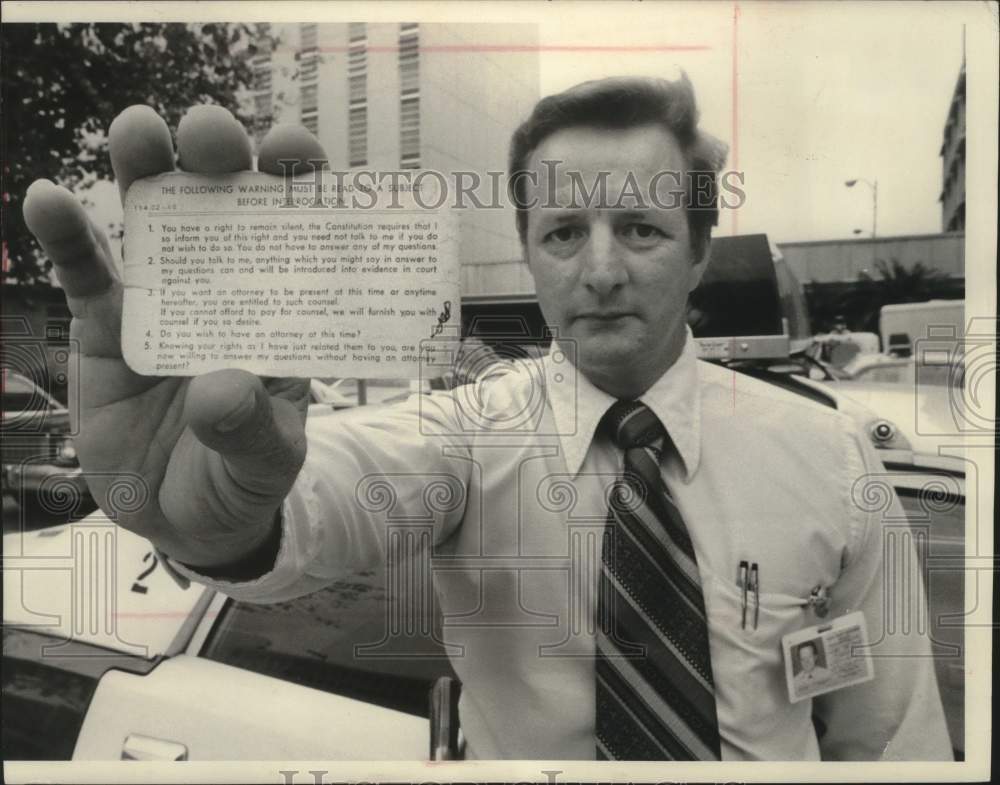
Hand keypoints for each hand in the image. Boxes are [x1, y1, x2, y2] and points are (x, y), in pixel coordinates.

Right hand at [23, 105, 327, 568]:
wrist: (182, 517)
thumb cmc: (242, 478)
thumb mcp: (266, 463)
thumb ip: (253, 431)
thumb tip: (222, 390)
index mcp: (284, 310)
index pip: (301, 231)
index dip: (300, 184)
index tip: (293, 152)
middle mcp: (227, 289)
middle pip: (225, 206)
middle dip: (220, 159)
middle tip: (211, 134)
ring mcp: (163, 299)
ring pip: (153, 222)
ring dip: (145, 170)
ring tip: (138, 129)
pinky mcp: (104, 325)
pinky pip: (84, 274)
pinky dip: (66, 236)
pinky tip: (47, 199)